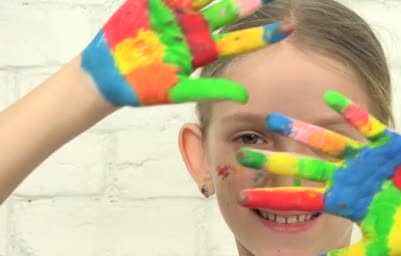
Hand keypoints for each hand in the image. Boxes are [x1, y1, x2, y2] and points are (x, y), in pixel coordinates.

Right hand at [82, 0, 291, 106]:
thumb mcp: (179, 91)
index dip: (262, 35)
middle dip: (244, 5)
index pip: (238, 41)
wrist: (108, 76)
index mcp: (203, 50)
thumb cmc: (145, 87)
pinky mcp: (154, 3)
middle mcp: (194, 29)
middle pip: (225, 13)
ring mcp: (174, 14)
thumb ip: (212, 89)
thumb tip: (246, 96)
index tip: (287, 29)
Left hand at [236, 91, 400, 255]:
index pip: (300, 198)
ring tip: (274, 118)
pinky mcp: (387, 144)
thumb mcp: (377, 251)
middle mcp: (347, 176)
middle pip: (305, 166)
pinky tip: (330, 100)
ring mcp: (365, 158)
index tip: (242, 195)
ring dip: (302, 130)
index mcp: (343, 200)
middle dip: (275, 160)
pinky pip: (366, 126)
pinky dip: (350, 114)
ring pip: (328, 142)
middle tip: (243, 154)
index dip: (272, 196)